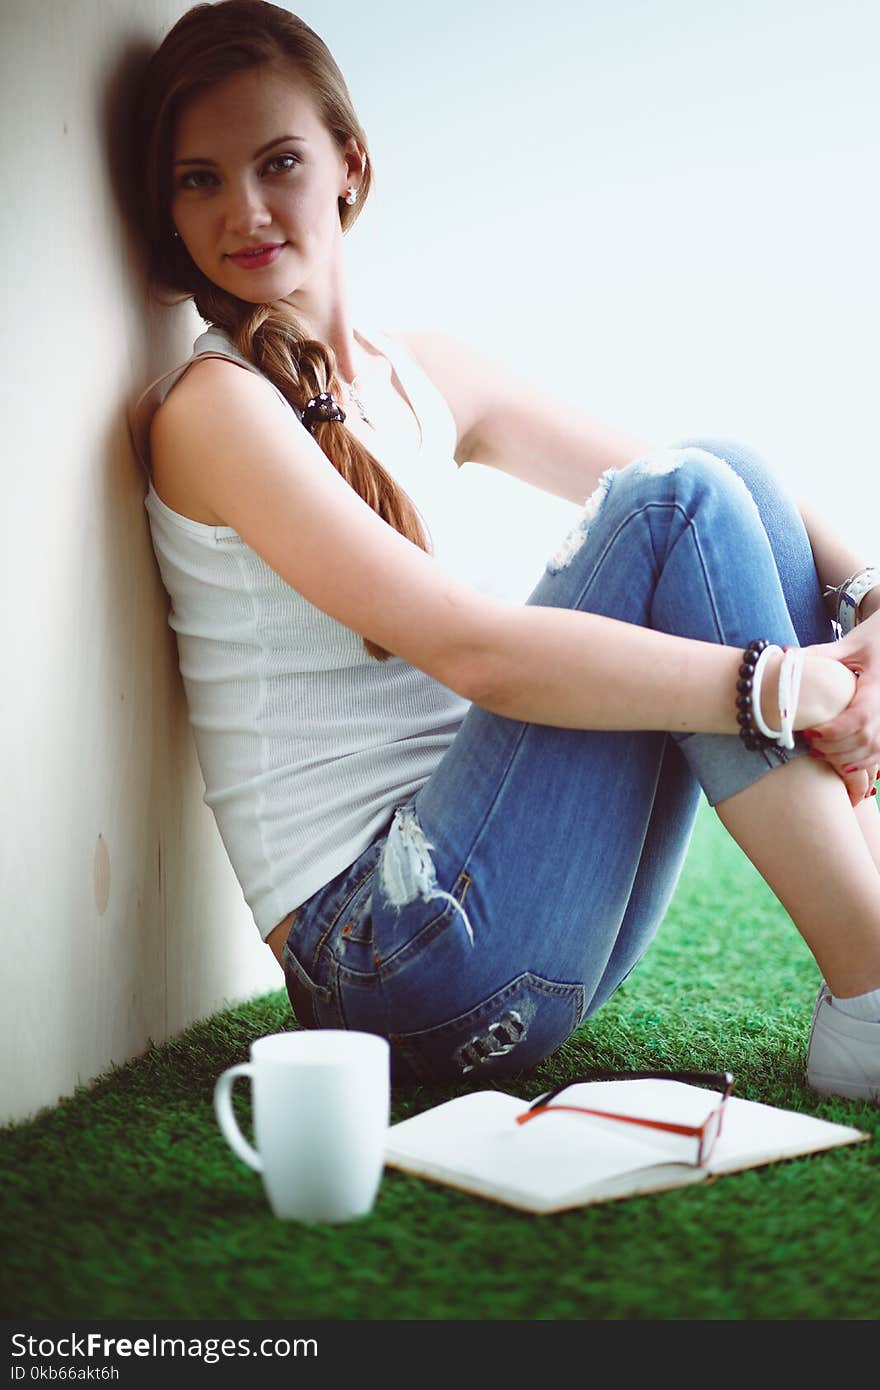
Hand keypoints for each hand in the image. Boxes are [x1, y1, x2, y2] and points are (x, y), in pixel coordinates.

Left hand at [802, 608, 879, 801]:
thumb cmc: (877, 638)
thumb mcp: (851, 643)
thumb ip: (821, 653)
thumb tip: (786, 654)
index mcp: (877, 685)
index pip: (860, 717)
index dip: (835, 731)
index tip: (810, 732)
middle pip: (865, 739)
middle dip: (835, 748)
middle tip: (810, 743)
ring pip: (874, 749)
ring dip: (846, 758)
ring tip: (820, 751)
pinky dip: (861, 761)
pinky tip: (841, 760)